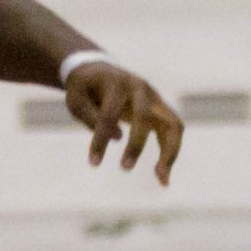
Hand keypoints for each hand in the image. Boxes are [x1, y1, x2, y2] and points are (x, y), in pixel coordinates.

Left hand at [66, 62, 183, 185]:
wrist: (100, 71)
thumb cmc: (86, 88)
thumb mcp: (76, 99)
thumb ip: (91, 116)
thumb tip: (117, 137)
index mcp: (116, 83)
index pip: (109, 115)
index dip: (100, 139)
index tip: (93, 162)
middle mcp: (141, 89)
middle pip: (145, 116)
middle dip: (136, 144)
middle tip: (124, 168)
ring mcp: (155, 100)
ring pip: (173, 125)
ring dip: (170, 152)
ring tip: (162, 179)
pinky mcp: (161, 111)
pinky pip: (173, 133)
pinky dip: (170, 154)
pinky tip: (162, 176)